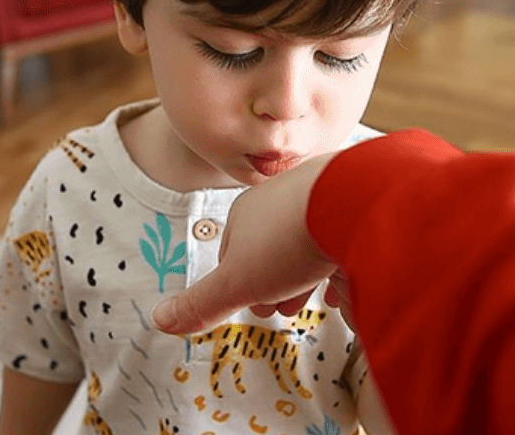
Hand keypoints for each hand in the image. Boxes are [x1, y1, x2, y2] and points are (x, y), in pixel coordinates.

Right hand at [152, 151, 341, 333]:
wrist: (353, 202)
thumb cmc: (290, 238)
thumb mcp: (236, 282)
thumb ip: (201, 303)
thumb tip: (160, 320)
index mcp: (246, 212)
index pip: (232, 250)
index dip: (239, 283)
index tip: (252, 304)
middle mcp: (281, 198)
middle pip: (273, 246)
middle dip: (278, 280)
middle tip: (287, 306)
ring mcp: (319, 195)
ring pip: (310, 239)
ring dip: (312, 272)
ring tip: (322, 298)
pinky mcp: (354, 200)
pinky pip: (345, 233)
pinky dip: (345, 259)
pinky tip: (351, 281)